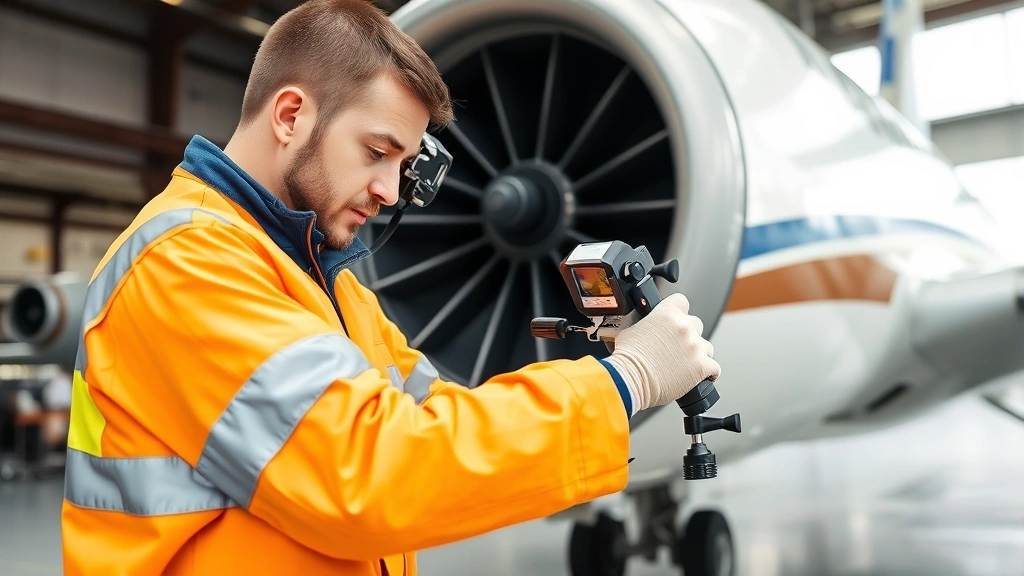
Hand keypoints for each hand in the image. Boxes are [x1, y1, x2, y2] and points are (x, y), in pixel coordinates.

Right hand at [603, 293, 720, 415]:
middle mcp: (684, 326)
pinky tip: (700, 376)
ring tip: (684, 365)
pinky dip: (708, 373)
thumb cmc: (627, 358)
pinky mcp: (702, 366)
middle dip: (688, 335)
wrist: (630, 379)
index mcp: (667, 313)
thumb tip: (643, 326)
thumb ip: (642, 324)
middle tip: (677, 347)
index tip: (676, 319)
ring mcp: (695, 346)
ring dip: (698, 354)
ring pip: (707, 347)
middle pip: (696, 324)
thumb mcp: (629, 330)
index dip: (678, 311)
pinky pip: (715, 368)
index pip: (682, 301)